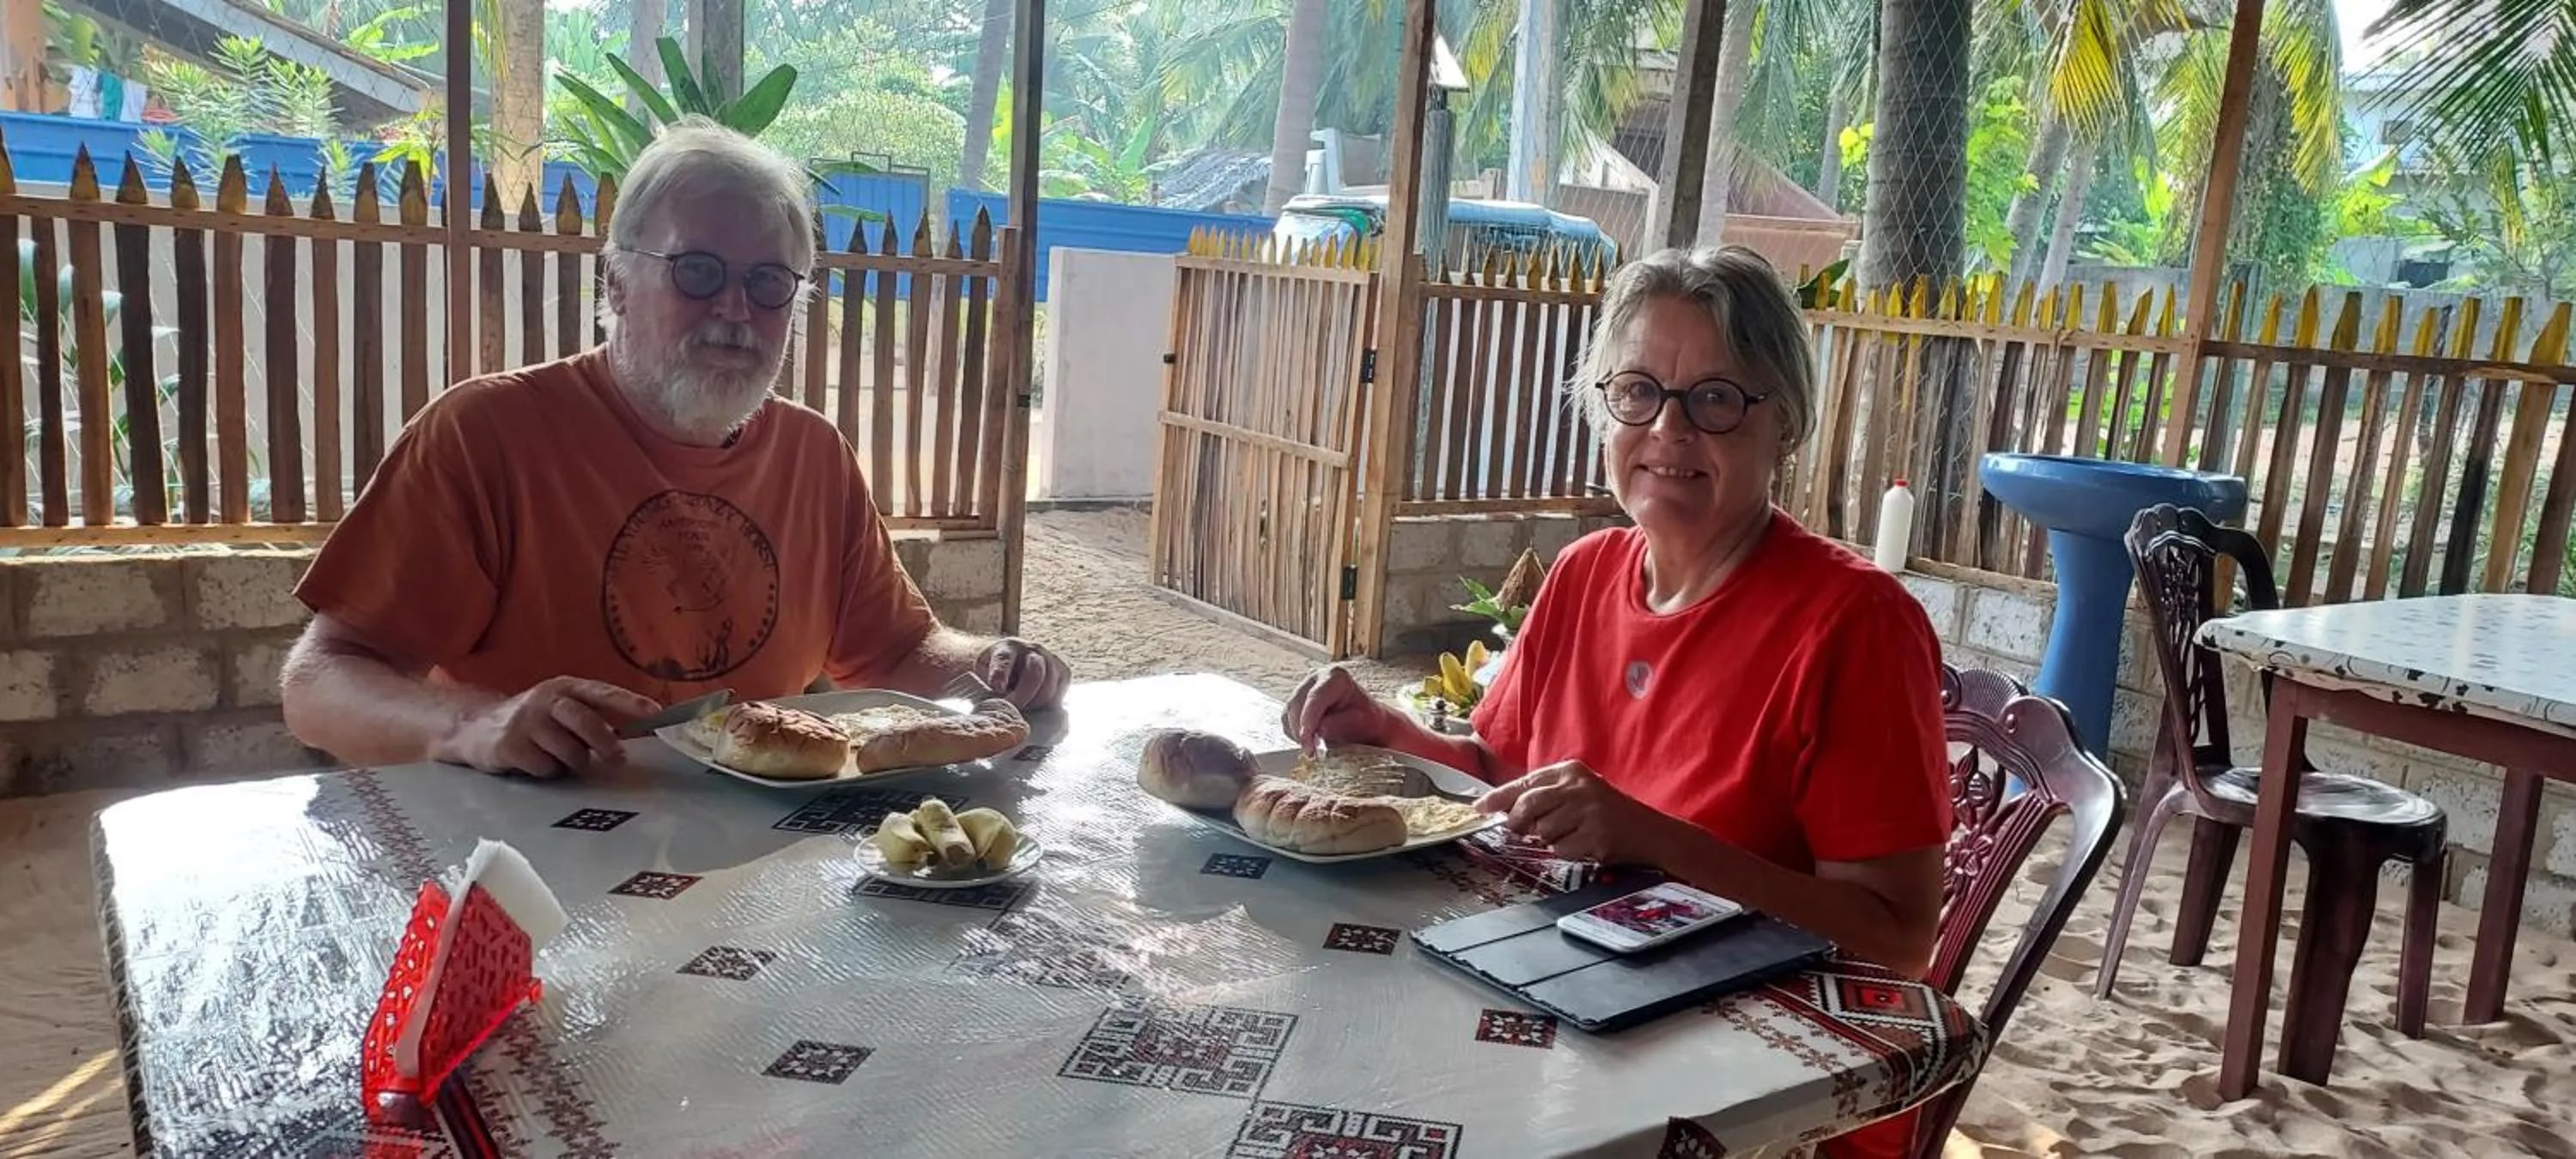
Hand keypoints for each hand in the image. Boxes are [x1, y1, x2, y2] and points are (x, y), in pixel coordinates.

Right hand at [430, 677, 660, 778]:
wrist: (473, 728)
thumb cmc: (532, 722)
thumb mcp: (561, 709)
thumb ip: (592, 717)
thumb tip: (633, 734)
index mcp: (565, 687)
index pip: (603, 692)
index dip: (630, 703)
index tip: (656, 714)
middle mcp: (546, 699)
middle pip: (586, 721)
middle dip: (607, 743)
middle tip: (619, 760)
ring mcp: (526, 721)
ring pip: (568, 750)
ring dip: (574, 763)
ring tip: (565, 761)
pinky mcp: (509, 745)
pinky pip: (545, 767)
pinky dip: (549, 772)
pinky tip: (538, 764)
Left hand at [977, 637, 1069, 709]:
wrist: (1013, 662)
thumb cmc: (996, 672)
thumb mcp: (984, 673)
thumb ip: (989, 682)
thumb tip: (1000, 696)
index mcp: (1006, 648)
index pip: (1004, 659)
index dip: (1001, 673)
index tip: (998, 686)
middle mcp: (1031, 649)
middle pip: (1035, 671)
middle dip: (1024, 694)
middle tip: (1014, 708)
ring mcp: (1050, 657)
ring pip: (1050, 683)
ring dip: (1037, 701)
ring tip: (1025, 707)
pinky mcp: (1063, 670)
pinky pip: (1061, 690)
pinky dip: (1050, 702)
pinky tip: (1038, 703)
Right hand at [1281, 665, 1400, 753]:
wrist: (1365, 723)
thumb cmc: (1367, 720)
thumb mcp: (1361, 722)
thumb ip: (1340, 724)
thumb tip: (1319, 729)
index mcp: (1335, 677)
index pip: (1315, 698)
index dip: (1309, 720)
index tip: (1307, 741)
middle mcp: (1316, 678)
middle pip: (1297, 703)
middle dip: (1301, 729)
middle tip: (1310, 751)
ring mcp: (1303, 688)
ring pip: (1289, 712)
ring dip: (1297, 732)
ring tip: (1312, 748)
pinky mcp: (1296, 702)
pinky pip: (1287, 719)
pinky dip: (1294, 732)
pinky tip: (1308, 741)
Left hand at [1476, 761, 1681, 865]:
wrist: (1649, 831)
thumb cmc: (1607, 813)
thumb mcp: (1577, 793)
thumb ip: (1544, 796)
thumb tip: (1501, 808)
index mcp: (1571, 771)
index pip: (1525, 783)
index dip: (1498, 797)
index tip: (1480, 807)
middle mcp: (1579, 786)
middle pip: (1528, 805)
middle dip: (1517, 822)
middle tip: (1518, 830)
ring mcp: (1589, 811)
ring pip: (1542, 831)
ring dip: (1549, 839)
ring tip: (1572, 834)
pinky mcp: (1596, 835)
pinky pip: (1561, 849)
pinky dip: (1566, 852)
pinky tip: (1584, 844)